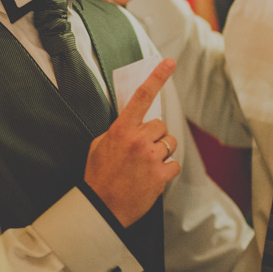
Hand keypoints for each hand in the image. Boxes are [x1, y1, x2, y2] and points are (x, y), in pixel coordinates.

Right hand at [84, 58, 180, 225]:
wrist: (101, 208)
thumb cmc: (98, 176)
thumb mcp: (99, 145)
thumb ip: (118, 130)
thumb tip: (133, 122)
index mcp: (121, 129)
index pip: (142, 96)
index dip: (157, 77)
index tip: (170, 62)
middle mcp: (138, 140)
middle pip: (160, 125)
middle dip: (153, 136)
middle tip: (139, 152)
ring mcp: (151, 157)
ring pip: (169, 143)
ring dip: (161, 152)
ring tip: (144, 166)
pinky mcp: (161, 175)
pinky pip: (174, 164)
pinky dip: (166, 171)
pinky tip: (150, 178)